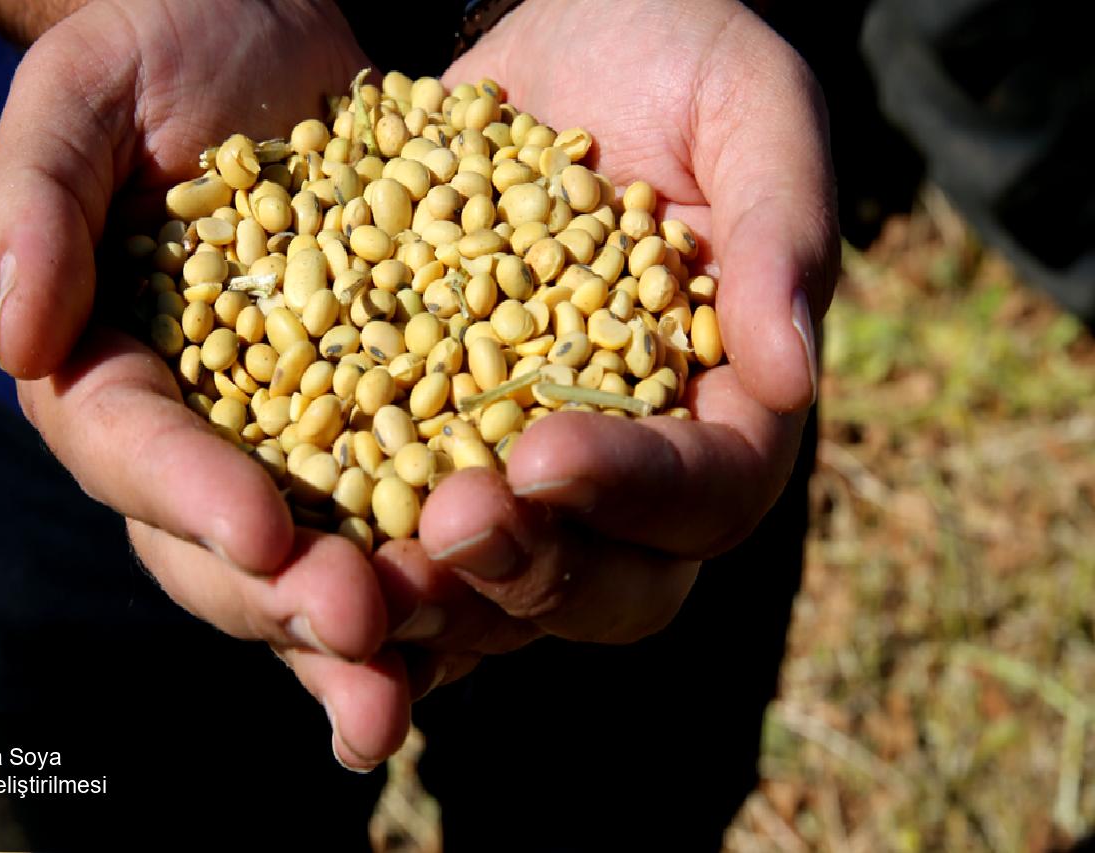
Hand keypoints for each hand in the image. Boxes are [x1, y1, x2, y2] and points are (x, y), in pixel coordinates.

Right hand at [0, 0, 410, 769]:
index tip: (262, 534)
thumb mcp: (88, 92)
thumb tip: (19, 335)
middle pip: (226, 549)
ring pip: (323, 562)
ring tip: (429, 673)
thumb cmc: (164, 51)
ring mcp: (301, 440)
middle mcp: (206, 433)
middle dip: (290, 601)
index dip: (191, 499)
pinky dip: (448, 573)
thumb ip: (37, 200)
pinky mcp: (390, 423)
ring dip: (376, 630)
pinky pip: (412, 513)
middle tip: (363, 634)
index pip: (136, 452)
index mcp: (115, 373)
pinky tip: (498, 615)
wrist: (275, 40)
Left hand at [386, 0, 836, 673]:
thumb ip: (781, 226)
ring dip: (438, 600)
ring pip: (505, 592)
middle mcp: (636, 467)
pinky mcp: (441, 448)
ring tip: (361, 571)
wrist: (563, 45)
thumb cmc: (677, 62)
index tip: (545, 452)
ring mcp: (533, 472)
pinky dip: (367, 568)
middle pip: (613, 585)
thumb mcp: (748, 108)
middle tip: (449, 523)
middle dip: (535, 571)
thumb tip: (794, 369)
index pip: (709, 491)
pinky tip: (301, 564)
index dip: (637, 491)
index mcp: (727, 406)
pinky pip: (409, 540)